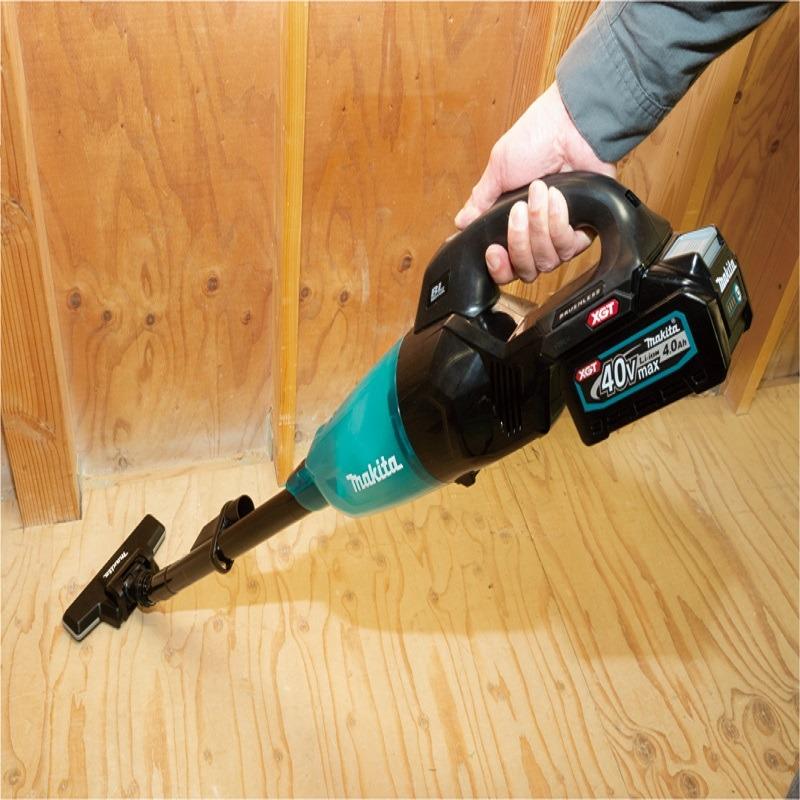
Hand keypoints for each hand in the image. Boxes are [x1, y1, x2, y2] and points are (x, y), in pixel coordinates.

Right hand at [455, 82, 615, 283]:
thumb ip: (480, 202)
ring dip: (538, 225)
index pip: (506, 268)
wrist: (569, 126)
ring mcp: (560, 236)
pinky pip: (568, 246)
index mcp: (514, 227)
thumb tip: (461, 223)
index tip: (493, 251)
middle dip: (518, 241)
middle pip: (526, 270)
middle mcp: (537, 238)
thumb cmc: (535, 141)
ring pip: (546, 260)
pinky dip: (557, 221)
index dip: (499, 268)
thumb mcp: (498, 171)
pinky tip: (556, 197)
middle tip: (517, 211)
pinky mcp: (583, 230)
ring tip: (538, 193)